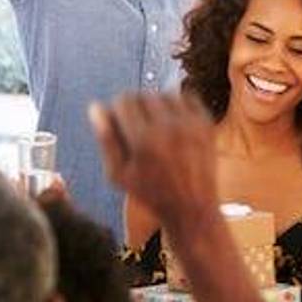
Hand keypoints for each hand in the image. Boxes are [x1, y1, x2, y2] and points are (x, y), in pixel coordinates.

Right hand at [89, 93, 219, 235]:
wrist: (192, 208)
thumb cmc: (150, 193)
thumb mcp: (118, 174)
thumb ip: (106, 138)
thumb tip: (95, 106)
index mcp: (143, 140)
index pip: (124, 100)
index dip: (117, 110)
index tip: (120, 122)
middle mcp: (168, 128)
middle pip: (143, 94)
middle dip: (136, 107)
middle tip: (137, 126)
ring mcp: (190, 124)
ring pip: (164, 94)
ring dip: (156, 104)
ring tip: (155, 125)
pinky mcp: (206, 124)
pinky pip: (187, 97)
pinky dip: (178, 105)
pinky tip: (173, 122)